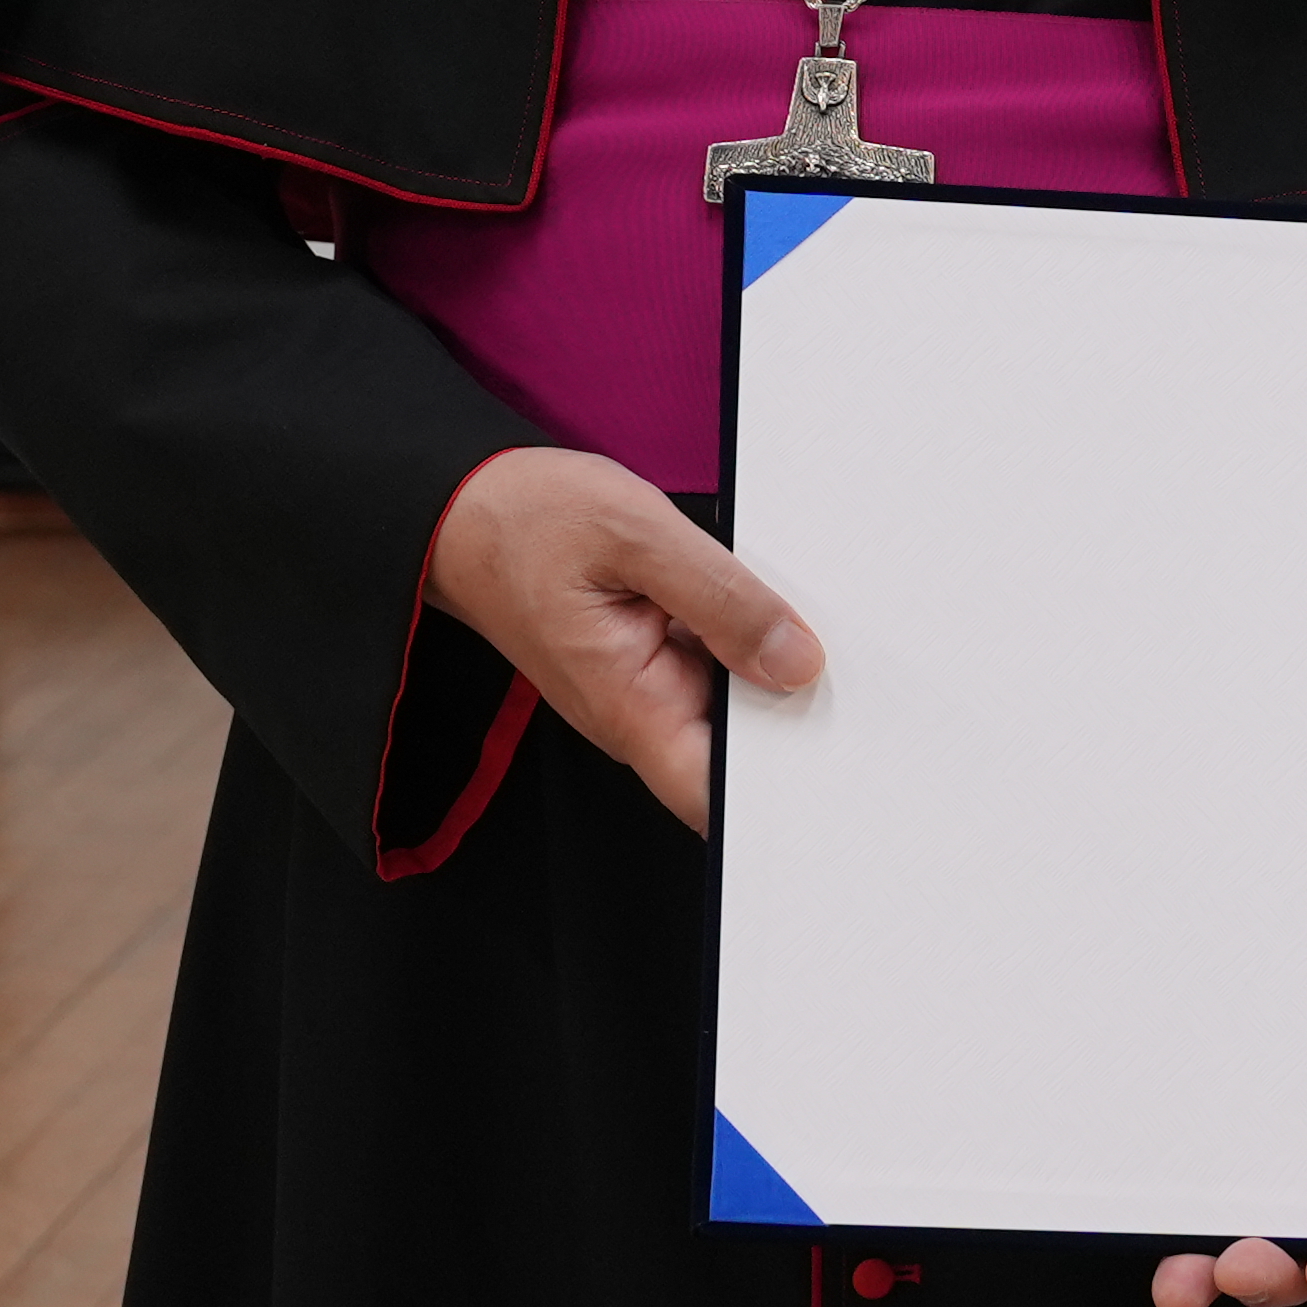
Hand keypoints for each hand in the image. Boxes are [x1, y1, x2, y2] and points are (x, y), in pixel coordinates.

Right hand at [427, 447, 817, 833]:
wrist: (459, 507)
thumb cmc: (524, 520)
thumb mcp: (636, 535)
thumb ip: (722, 597)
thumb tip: (797, 661)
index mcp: (631, 707)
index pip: (715, 798)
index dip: (781, 796)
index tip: (839, 765)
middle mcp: (638, 714)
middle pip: (740, 752)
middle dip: (795, 717)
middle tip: (847, 668)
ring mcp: (644, 688)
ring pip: (734, 700)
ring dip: (773, 665)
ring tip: (805, 614)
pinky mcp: (649, 658)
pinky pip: (714, 661)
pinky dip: (745, 634)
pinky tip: (764, 597)